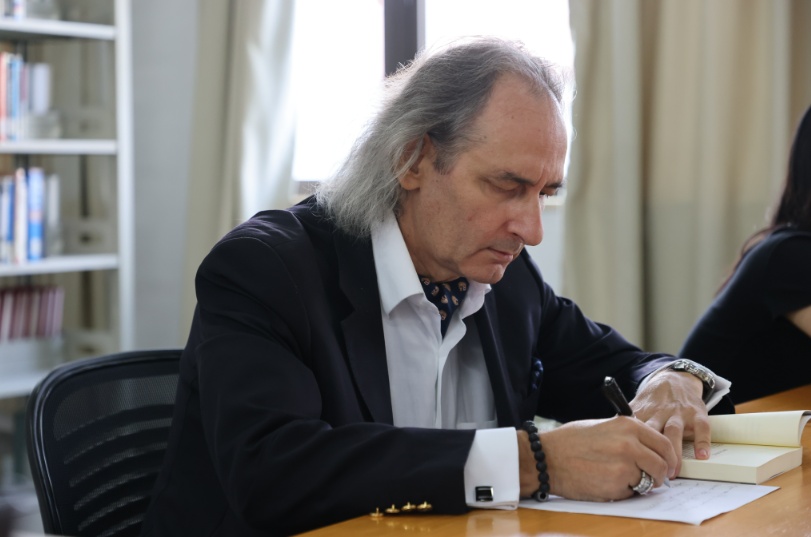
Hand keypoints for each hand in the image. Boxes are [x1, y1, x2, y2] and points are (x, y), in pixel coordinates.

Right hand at [518, 417, 676, 500]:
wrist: (547, 458)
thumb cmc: (570, 441)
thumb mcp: (603, 426)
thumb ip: (628, 435)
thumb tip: (649, 450)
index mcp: (628, 426)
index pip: (664, 444)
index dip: (669, 458)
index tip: (669, 466)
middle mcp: (630, 445)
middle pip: (662, 466)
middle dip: (659, 475)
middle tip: (652, 478)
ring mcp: (624, 467)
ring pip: (648, 481)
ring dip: (640, 483)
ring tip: (619, 477)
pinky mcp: (616, 487)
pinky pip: (631, 493)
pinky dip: (623, 491)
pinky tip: (605, 482)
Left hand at [630, 369, 710, 475]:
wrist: (675, 378)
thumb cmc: (654, 400)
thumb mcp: (638, 408)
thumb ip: (626, 423)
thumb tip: (607, 441)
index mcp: (643, 412)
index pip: (636, 432)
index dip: (634, 449)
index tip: (631, 466)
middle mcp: (660, 412)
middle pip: (654, 433)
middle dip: (653, 454)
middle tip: (653, 475)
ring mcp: (679, 413)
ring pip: (674, 431)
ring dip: (673, 452)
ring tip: (673, 472)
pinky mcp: (697, 413)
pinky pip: (701, 428)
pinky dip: (701, 441)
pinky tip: (701, 456)